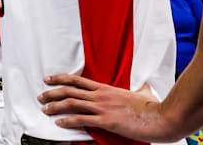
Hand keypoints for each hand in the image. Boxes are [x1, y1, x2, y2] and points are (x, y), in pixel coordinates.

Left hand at [39, 74, 179, 141]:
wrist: (161, 117)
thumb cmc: (152, 107)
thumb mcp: (143, 93)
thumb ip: (139, 89)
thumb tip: (145, 86)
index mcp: (106, 89)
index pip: (77, 80)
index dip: (60, 78)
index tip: (48, 79)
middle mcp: (101, 96)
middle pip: (69, 91)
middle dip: (52, 93)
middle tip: (41, 96)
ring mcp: (102, 107)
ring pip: (72, 103)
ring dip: (55, 106)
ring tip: (45, 109)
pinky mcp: (106, 120)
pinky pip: (82, 119)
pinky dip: (68, 121)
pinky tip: (59, 123)